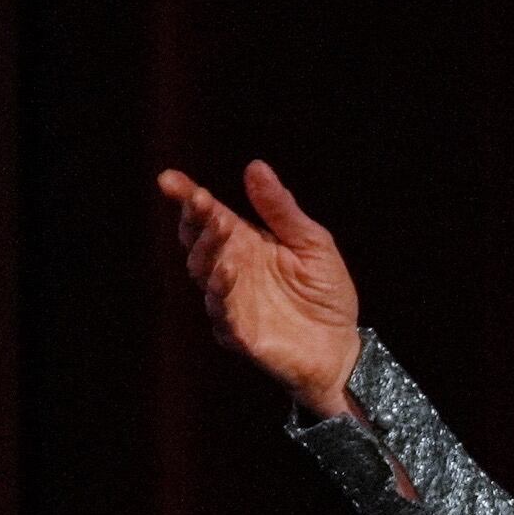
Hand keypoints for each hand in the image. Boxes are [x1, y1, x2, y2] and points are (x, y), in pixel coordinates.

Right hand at [157, 160, 363, 417]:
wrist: (342, 347)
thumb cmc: (325, 294)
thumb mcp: (313, 244)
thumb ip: (282, 210)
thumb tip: (255, 166)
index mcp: (244, 244)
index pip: (208, 217)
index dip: (187, 198)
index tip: (170, 179)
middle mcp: (229, 269)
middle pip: (199, 242)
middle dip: (196, 220)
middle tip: (200, 200)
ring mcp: (230, 301)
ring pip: (204, 273)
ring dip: (208, 249)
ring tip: (218, 228)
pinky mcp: (239, 333)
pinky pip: (222, 311)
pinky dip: (221, 292)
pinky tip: (227, 271)